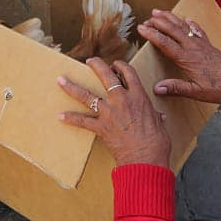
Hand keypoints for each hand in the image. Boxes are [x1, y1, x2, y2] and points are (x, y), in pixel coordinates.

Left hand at [57, 58, 171, 166]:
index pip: (129, 73)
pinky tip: (60, 116)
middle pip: (106, 76)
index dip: (121, 66)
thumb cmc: (157, 144)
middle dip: (96, 65)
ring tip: (61, 80)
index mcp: (138, 97)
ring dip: (72, 87)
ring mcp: (109, 112)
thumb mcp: (160, 124)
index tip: (116, 65)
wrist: (145, 159)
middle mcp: (122, 100)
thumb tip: (158, 116)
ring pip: (87, 95)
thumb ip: (155, 116)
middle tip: (90, 61)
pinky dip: (71, 118)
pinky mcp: (101, 127)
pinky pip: (82, 121)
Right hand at [137, 10, 220, 105]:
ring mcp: (201, 44)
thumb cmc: (220, 88)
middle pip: (172, 30)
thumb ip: (176, 88)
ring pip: (183, 27)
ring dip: (170, 18)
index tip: (141, 28)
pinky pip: (197, 30)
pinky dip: (190, 23)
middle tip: (146, 18)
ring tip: (159, 12)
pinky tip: (187, 19)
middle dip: (158, 22)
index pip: (165, 43)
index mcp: (187, 59)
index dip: (152, 34)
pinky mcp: (208, 45)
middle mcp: (192, 47)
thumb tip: (157, 88)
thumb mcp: (197, 92)